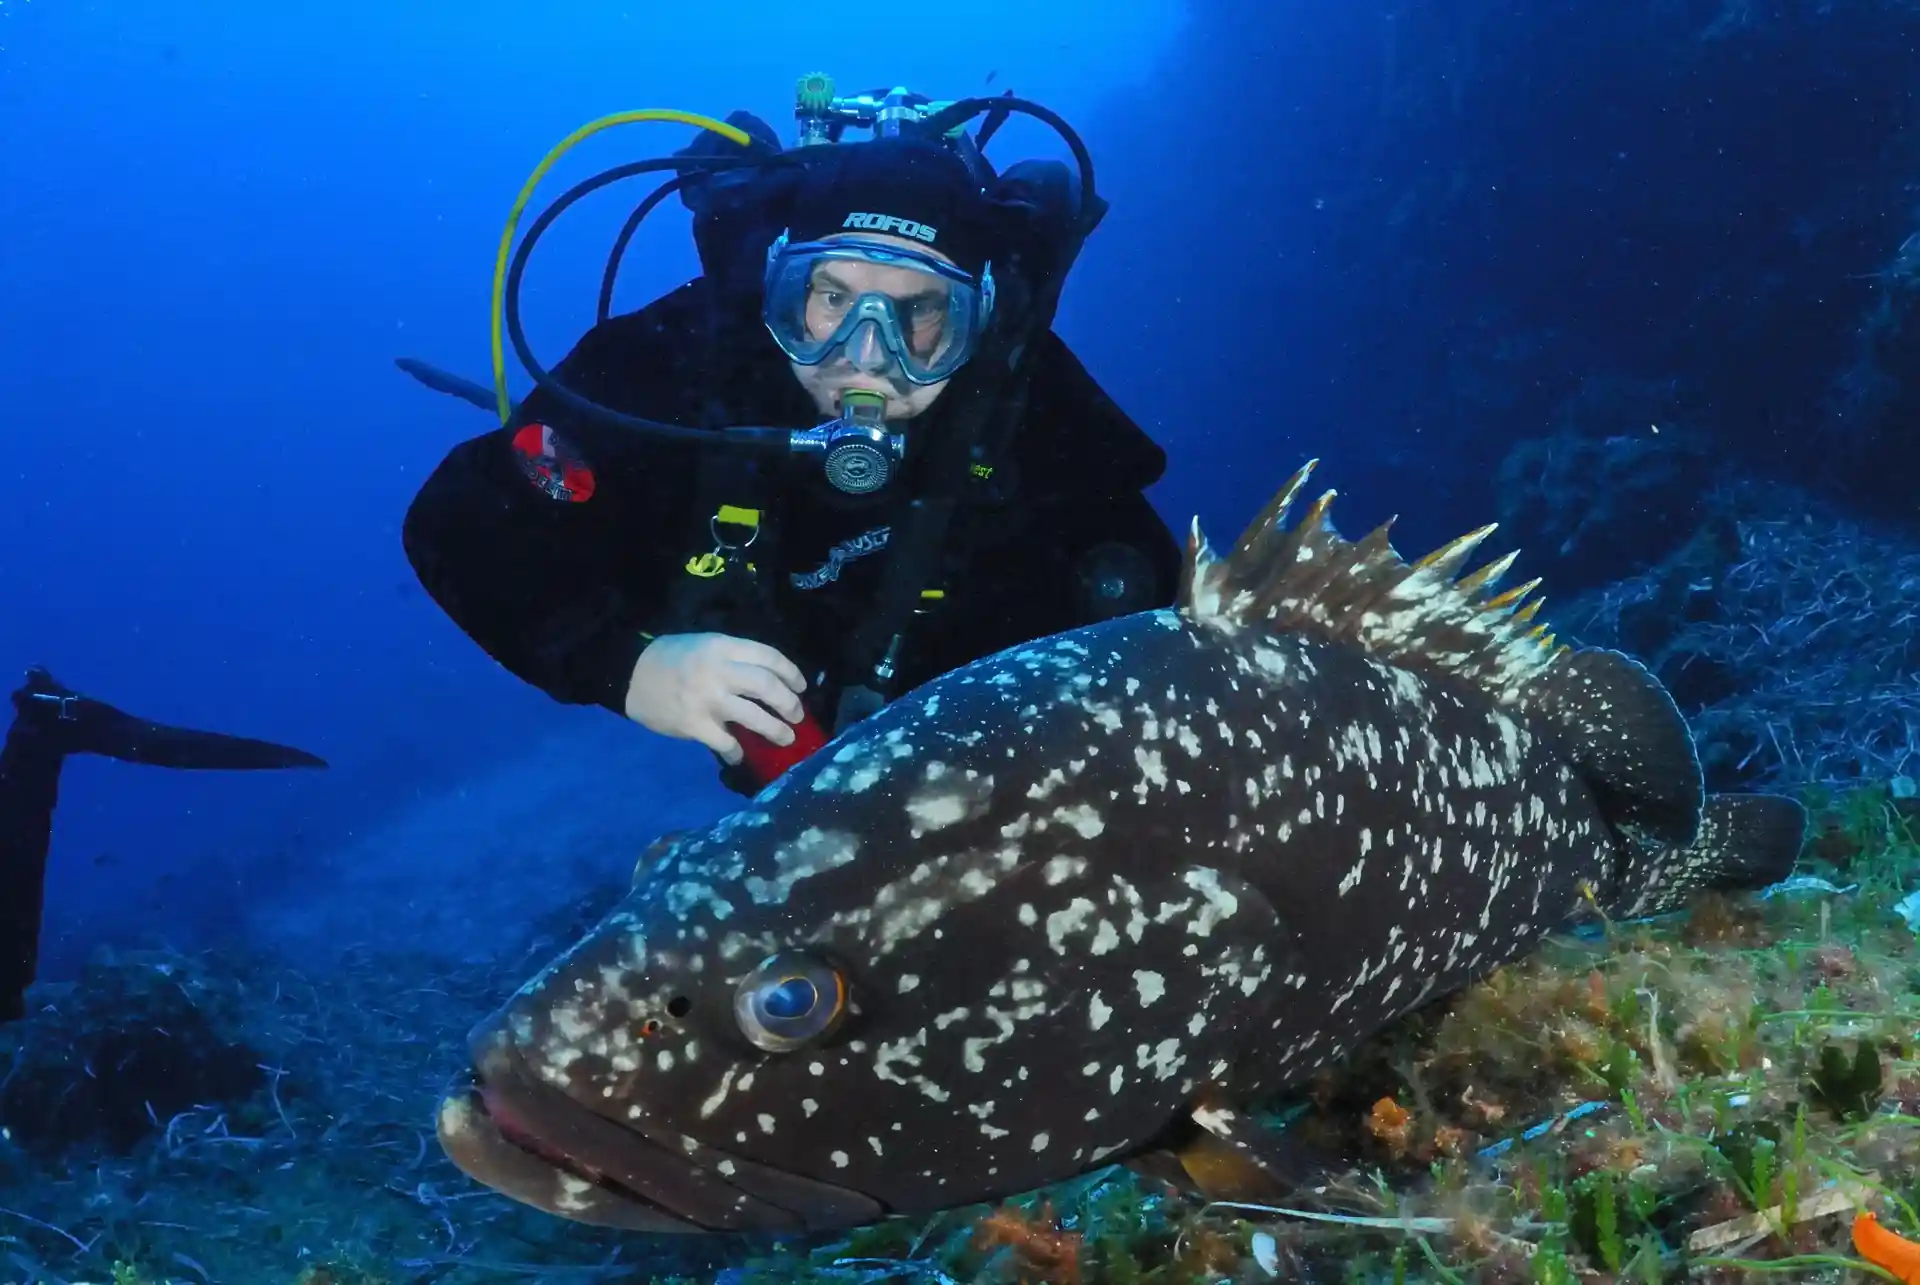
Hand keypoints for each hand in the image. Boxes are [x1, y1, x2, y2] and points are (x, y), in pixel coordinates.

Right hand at [622, 633, 807, 764]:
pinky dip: (736, 752)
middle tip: (797, 715)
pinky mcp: (694, 724)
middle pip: (767, 686)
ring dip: (775, 730)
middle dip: (789, 703)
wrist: (630, 675)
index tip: (800, 687)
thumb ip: (734, 659)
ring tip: (785, 737)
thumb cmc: (671, 658)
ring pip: (754, 717)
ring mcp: (707, 699)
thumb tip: (770, 681)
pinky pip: (726, 743)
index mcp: (723, 647)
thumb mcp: (705, 644)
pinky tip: (739, 755)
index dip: (791, 673)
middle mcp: (719, 671)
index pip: (768, 657)